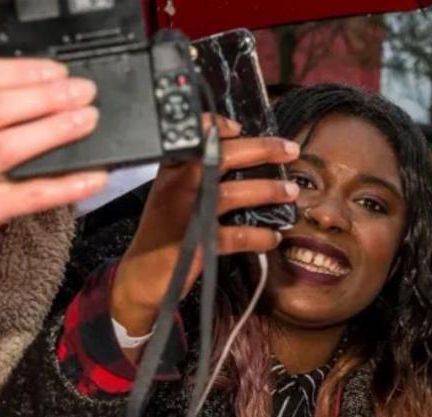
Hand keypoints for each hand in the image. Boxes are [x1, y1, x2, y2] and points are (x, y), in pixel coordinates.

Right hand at [0, 58, 106, 302]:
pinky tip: (94, 177)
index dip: (23, 71)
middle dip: (46, 96)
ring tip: (89, 120)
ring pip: (9, 146)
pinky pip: (30, 195)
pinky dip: (66, 184)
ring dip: (55, 130)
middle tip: (85, 92)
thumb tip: (49, 91)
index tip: (60, 71)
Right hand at [110, 116, 299, 337]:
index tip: (240, 127)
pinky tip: (273, 237)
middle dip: (261, 149)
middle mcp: (178, 186)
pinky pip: (238, 235)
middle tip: (290, 149)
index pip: (194, 137)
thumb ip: (195, 175)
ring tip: (291, 192)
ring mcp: (186, 214)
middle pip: (221, 156)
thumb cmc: (163, 233)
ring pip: (234, 193)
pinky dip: (260, 236)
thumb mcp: (172, 195)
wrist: (140, 275)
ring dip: (269, 190)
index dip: (216, 126)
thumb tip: (241, 156)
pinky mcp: (197, 243)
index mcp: (171, 171)